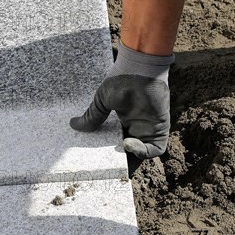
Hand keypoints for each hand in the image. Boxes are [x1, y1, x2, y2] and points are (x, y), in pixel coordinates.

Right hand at [70, 43, 172, 159]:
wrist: (140, 67)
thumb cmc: (123, 78)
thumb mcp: (102, 100)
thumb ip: (92, 115)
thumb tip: (73, 125)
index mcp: (123, 122)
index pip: (117, 145)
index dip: (110, 156)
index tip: (98, 161)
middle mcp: (137, 128)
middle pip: (130, 154)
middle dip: (120, 164)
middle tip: (106, 168)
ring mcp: (149, 129)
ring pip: (142, 155)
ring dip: (131, 160)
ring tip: (116, 154)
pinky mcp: (160, 129)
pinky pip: (155, 149)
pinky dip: (143, 152)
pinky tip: (127, 144)